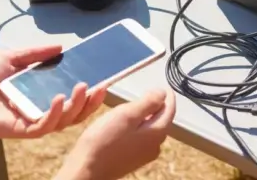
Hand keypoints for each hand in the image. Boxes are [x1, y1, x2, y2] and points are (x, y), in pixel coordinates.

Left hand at [0, 44, 106, 139]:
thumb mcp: (11, 58)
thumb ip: (35, 53)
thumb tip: (60, 47)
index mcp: (40, 95)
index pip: (72, 96)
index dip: (89, 90)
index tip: (103, 78)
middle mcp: (41, 110)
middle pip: (75, 112)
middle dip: (91, 101)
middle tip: (101, 86)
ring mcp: (34, 121)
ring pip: (66, 120)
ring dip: (79, 105)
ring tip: (84, 88)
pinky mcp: (24, 130)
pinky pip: (46, 125)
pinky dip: (56, 112)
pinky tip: (60, 99)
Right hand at [55, 88, 175, 179]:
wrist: (86, 170)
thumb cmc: (104, 140)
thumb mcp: (127, 114)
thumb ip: (148, 102)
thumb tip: (163, 93)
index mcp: (157, 133)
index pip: (170, 109)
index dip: (166, 95)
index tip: (161, 85)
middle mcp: (155, 146)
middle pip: (162, 119)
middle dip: (155, 105)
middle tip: (144, 94)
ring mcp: (144, 155)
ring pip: (151, 129)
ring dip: (146, 116)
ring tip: (133, 107)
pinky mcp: (133, 160)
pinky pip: (142, 138)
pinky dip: (138, 127)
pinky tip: (125, 125)